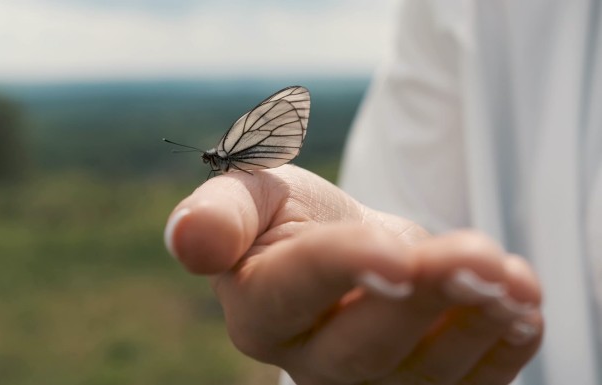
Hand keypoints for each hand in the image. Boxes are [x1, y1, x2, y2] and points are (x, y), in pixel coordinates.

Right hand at [164, 165, 542, 384]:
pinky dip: (500, 351)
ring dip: (476, 325)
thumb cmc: (289, 217)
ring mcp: (367, 380)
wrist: (342, 248)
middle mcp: (308, 357)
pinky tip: (522, 311)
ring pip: (421, 373)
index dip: (345, 271)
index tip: (398, 254)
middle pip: (364, 348)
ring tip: (514, 280)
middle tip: (478, 259)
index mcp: (261, 306)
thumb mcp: (252, 193)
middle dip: (425, 302)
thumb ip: (220, 212)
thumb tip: (190, 240)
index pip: (298, 291)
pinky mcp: (415, 383)